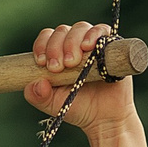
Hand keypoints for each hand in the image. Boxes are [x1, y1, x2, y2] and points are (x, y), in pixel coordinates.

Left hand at [23, 22, 139, 141]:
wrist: (104, 117)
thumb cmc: (76, 107)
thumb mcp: (51, 104)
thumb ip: (38, 96)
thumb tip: (37, 84)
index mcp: (57, 53)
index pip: (46, 37)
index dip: (42, 45)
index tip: (42, 63)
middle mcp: (74, 44)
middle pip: (62, 31)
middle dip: (56, 47)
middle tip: (58, 67)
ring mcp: (92, 44)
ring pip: (80, 28)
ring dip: (73, 41)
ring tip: (73, 61)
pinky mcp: (110, 46)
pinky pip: (103, 31)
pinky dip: (94, 35)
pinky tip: (89, 46)